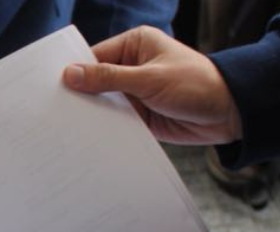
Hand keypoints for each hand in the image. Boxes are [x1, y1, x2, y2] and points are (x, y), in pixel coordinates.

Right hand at [62, 26, 242, 145]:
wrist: (228, 114)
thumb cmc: (196, 85)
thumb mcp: (149, 79)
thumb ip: (108, 78)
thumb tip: (71, 74)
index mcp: (134, 45)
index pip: (94, 57)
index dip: (73, 72)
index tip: (50, 87)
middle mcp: (131, 66)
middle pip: (94, 81)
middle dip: (79, 95)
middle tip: (52, 110)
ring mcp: (133, 92)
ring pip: (102, 103)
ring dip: (90, 114)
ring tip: (64, 127)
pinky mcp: (137, 115)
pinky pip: (113, 121)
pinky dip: (102, 128)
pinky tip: (85, 137)